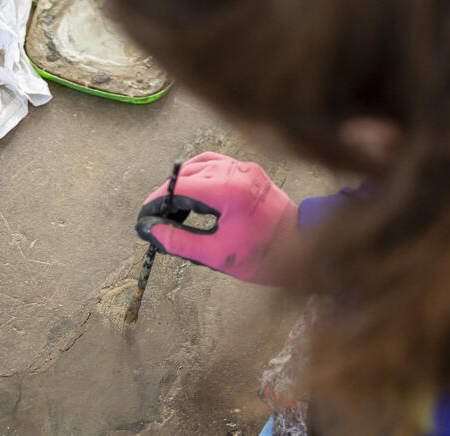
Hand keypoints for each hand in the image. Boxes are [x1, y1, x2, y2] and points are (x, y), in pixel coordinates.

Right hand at [136, 153, 298, 284]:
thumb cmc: (266, 256)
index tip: (144, 216)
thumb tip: (152, 231)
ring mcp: (245, 167)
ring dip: (181, 183)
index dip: (157, 201)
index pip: (180, 187)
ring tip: (169, 207)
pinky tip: (191, 192)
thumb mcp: (217, 255)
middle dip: (166, 194)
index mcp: (229, 191)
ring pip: (200, 165)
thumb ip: (180, 241)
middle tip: (153, 216)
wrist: (306, 249)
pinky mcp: (250, 170)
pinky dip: (199, 175)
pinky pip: (216, 164)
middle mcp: (237, 171)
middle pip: (187, 174)